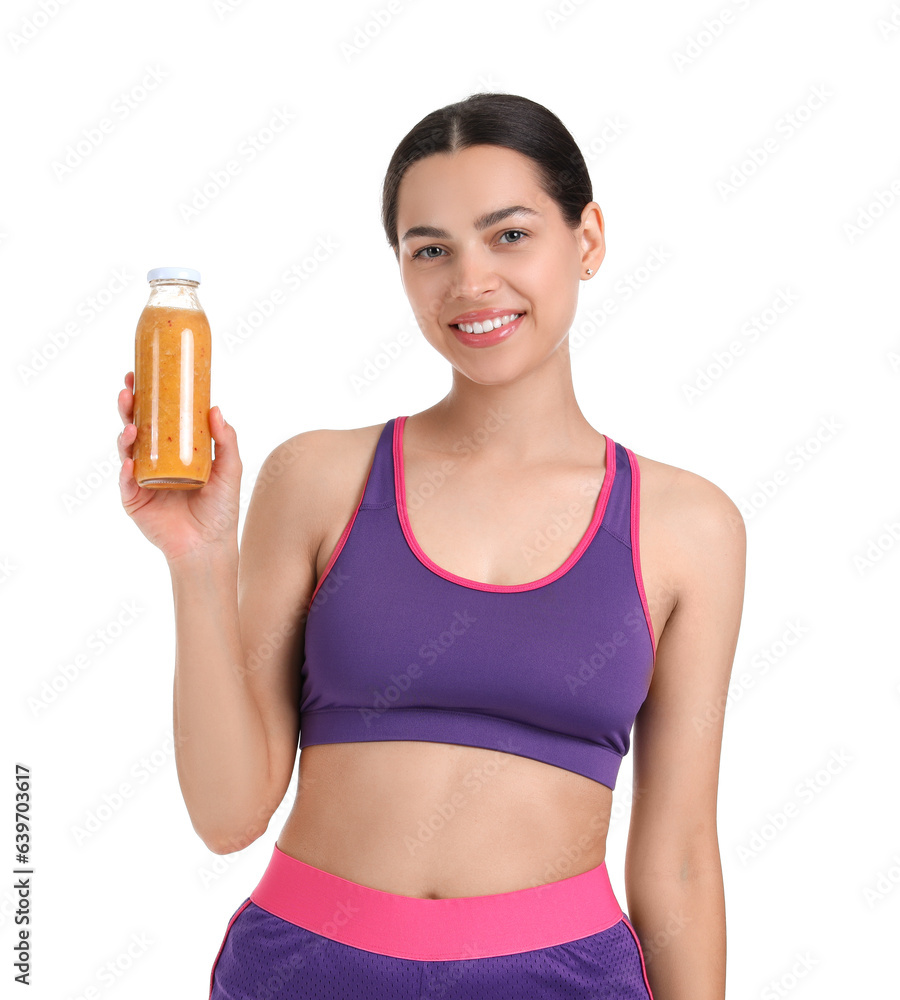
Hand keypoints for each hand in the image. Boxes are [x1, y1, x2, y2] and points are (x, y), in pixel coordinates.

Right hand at [116, 371, 242, 561]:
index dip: (150, 396)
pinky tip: (130, 462)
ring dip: (125, 435)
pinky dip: (126, 471)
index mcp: (174, 450)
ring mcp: (141, 479)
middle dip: (129, 407)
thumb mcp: (229, 469)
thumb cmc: (221, 508)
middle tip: (128, 389)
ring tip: (130, 426)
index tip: (145, 373)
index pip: (158, 417)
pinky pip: (126, 482)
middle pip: (136, 427)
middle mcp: (154, 460)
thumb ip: (225, 440)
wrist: (209, 545)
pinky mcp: (134, 500)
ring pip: (126, 450)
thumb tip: (215, 407)